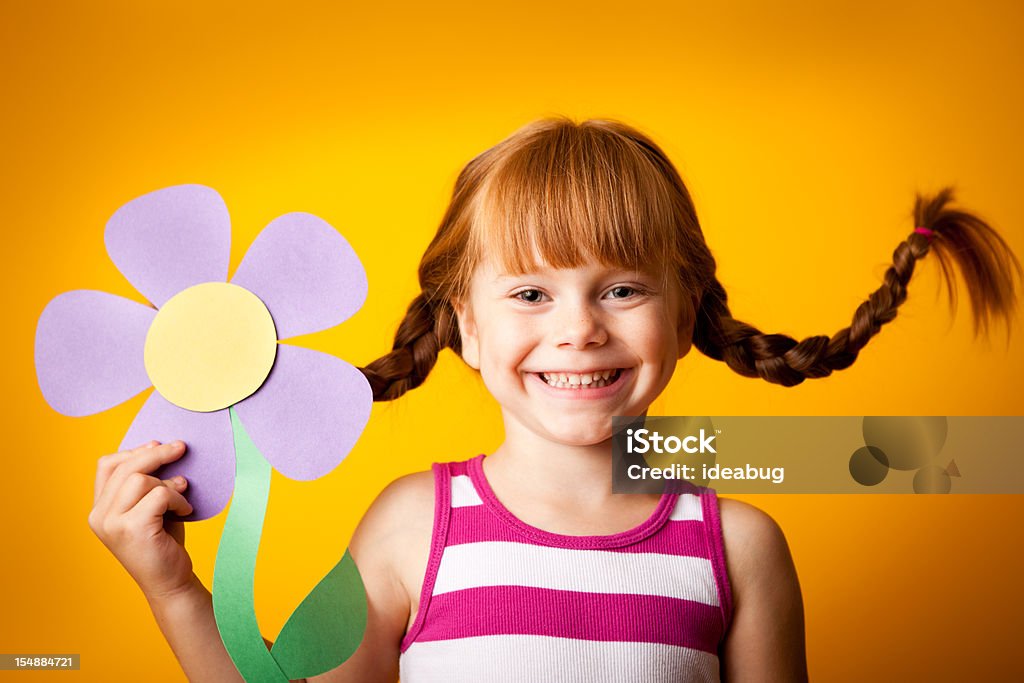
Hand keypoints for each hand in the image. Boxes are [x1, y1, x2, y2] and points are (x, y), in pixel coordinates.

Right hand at [88, 441, 196, 600]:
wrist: (170, 582)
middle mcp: (99, 516)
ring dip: (169, 483)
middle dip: (157, 454)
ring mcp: (112, 523)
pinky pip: (159, 495)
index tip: (157, 444)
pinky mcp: (132, 529)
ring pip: (141, 479)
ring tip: (183, 495)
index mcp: (99, 510)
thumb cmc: (163, 543)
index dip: (132, 451)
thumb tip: (159, 446)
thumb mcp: (149, 508)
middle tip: (182, 448)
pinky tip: (185, 510)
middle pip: (125, 467)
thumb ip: (146, 484)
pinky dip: (177, 498)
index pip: (106, 465)